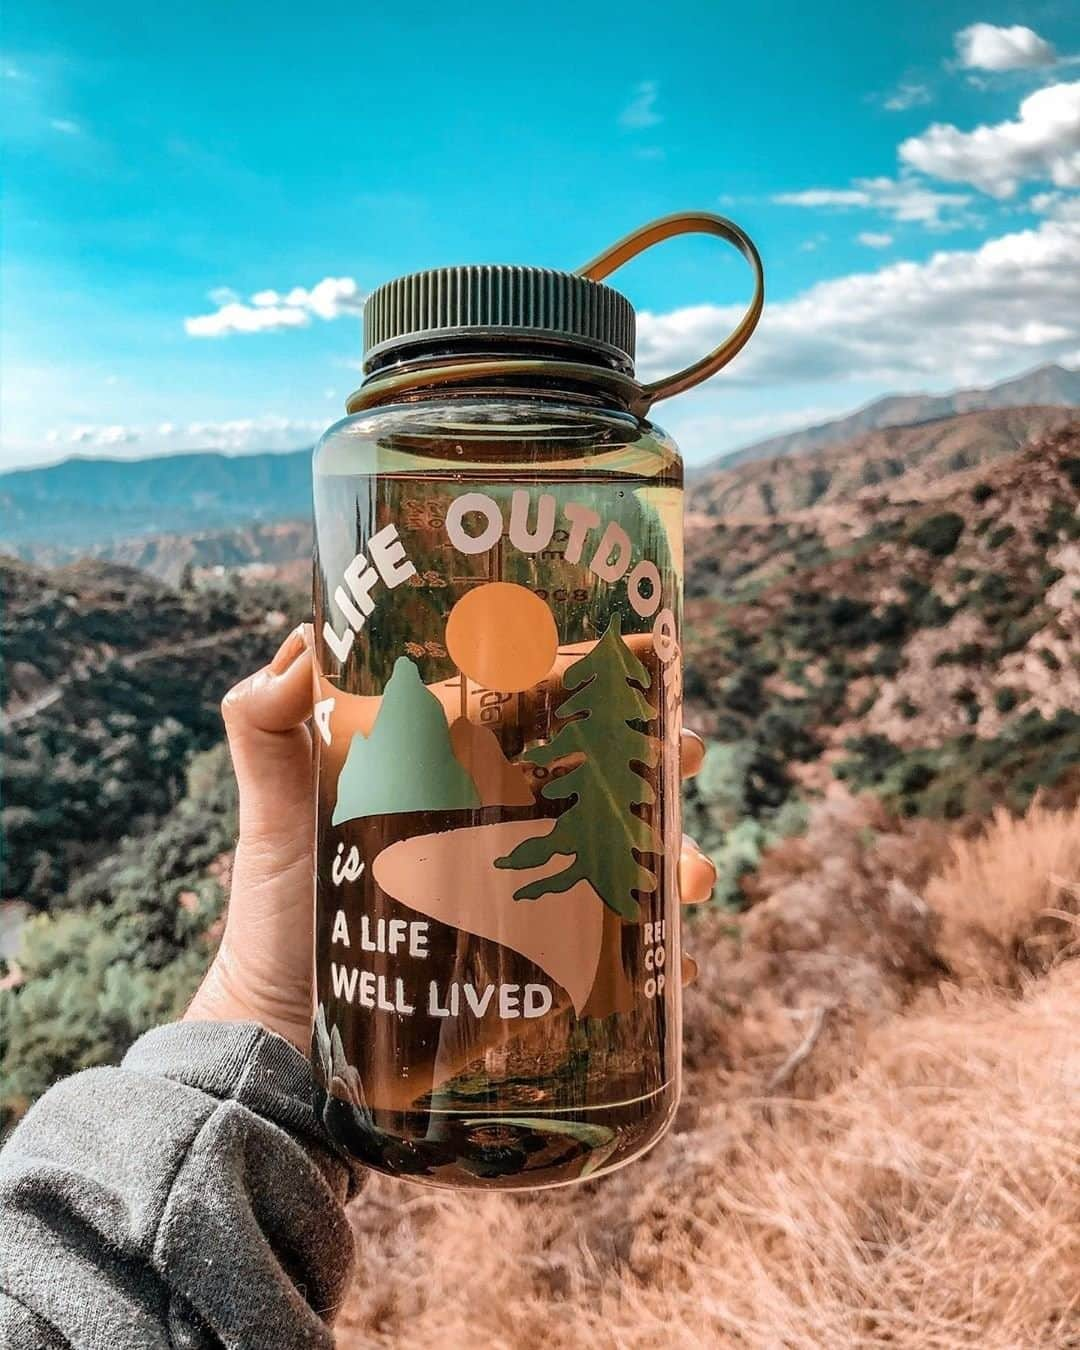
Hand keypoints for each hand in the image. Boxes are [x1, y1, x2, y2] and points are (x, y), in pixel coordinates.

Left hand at [184, 627, 716, 1050]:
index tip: (647, 667)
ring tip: (693, 880)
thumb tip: (303, 643)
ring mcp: (527, 904)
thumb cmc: (278, 913)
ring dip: (678, 865)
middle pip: (604, 789)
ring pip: (626, 870)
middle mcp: (504, 833)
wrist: (284, 1034)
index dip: (599, 692)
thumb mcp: (275, 811)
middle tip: (685, 756)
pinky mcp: (535, 974)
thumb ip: (265, 725)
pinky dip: (660, 963)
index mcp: (458, 780)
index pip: (543, 720)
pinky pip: (617, 962)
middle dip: (660, 769)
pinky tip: (679, 968)